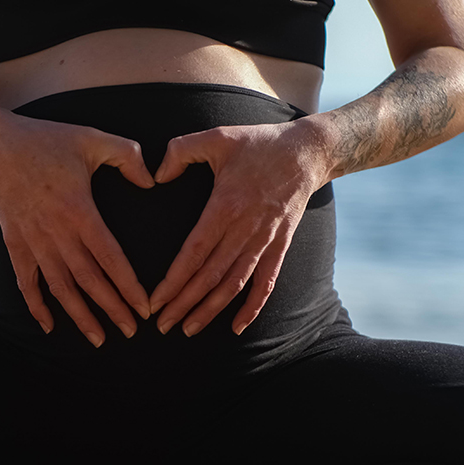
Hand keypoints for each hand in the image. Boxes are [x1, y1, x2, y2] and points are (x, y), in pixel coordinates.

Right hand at [0, 113, 154, 346]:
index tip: (144, 307)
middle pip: (88, 280)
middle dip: (111, 308)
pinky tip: (49, 326)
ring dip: (79, 316)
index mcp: (79, 210)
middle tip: (132, 332)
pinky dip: (37, 306)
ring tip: (99, 339)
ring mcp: (33, 241)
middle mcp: (56, 232)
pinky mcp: (15, 244)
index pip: (109, 257)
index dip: (128, 285)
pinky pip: (26, 282)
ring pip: (60, 288)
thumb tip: (152, 182)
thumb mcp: (93, 139)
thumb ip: (128, 157)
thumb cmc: (48, 141)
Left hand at [149, 119, 330, 336]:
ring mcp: (265, 241)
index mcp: (226, 205)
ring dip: (210, 310)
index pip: (195, 252)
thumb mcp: (217, 136)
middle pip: (210, 276)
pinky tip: (236, 328)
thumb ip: (181, 150)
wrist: (308, 152)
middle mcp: (245, 229)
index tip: (155, 300)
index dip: (174, 280)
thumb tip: (156, 175)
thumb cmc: (257, 144)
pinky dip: (252, 308)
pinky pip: (266, 283)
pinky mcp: (280, 246)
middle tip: (162, 326)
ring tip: (187, 329)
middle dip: (184, 303)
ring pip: (234, 284)